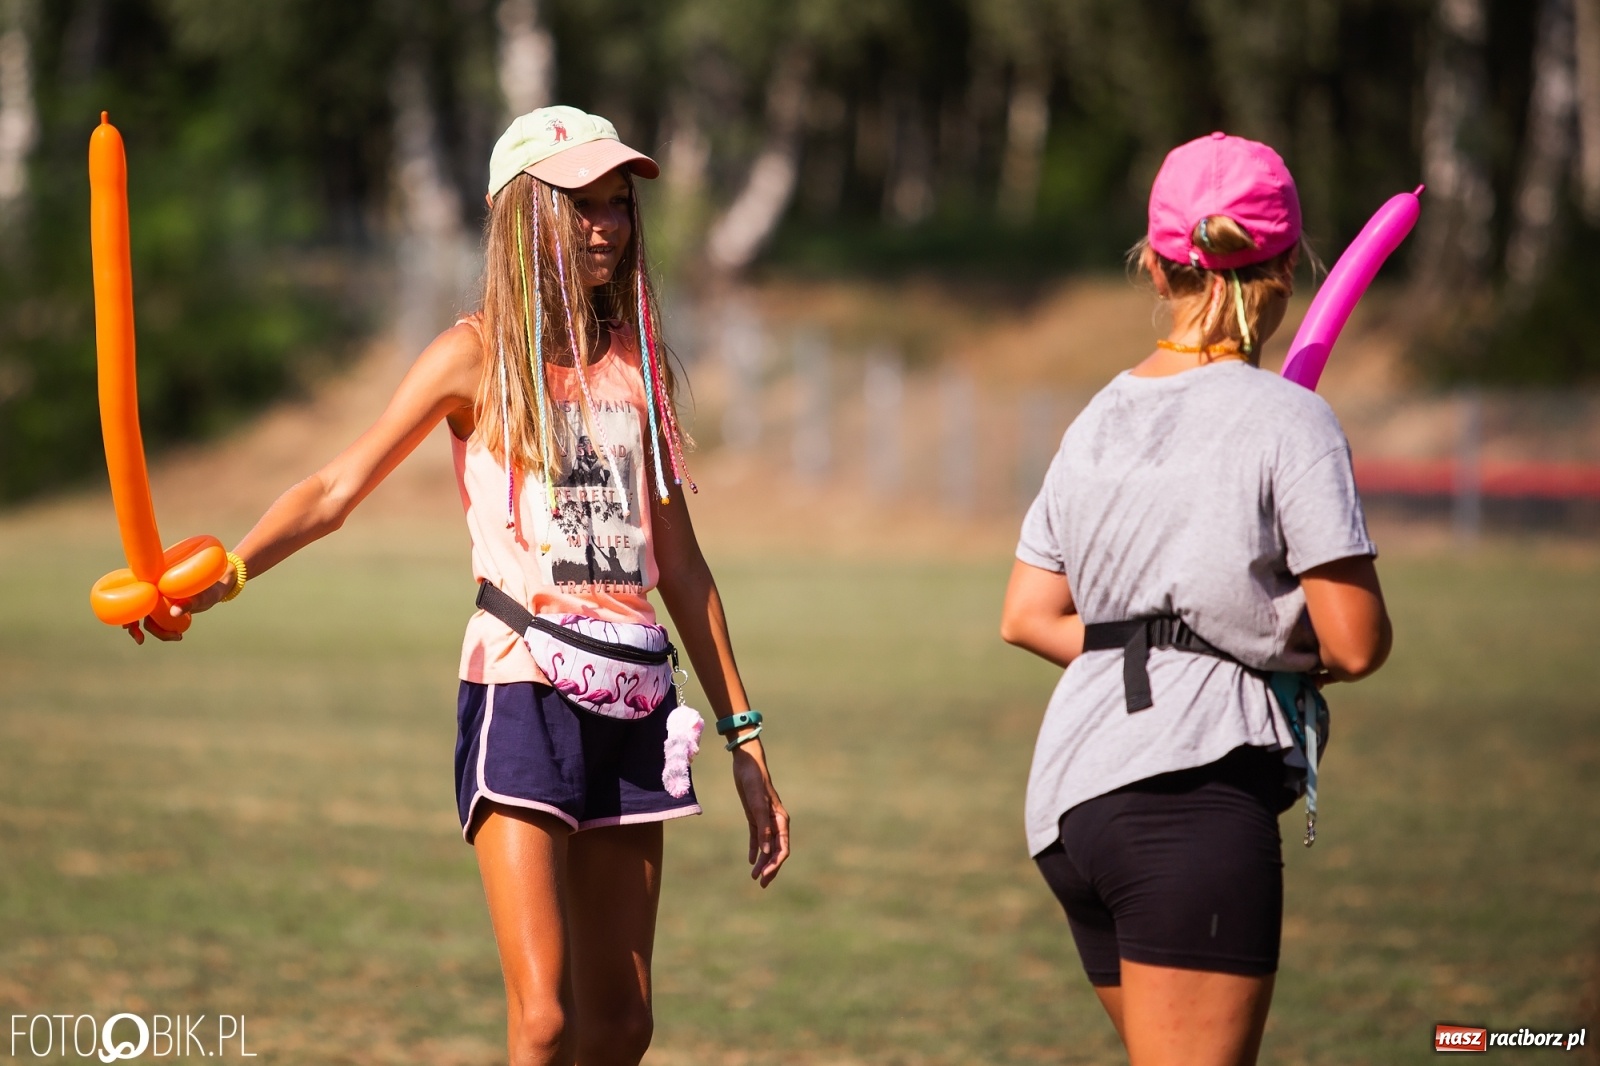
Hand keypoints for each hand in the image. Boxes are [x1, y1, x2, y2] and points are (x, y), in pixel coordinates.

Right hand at [121, 570, 236, 644]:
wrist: (219, 586)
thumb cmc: (210, 587)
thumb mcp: (202, 595)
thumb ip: (189, 603)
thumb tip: (174, 614)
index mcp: (157, 582)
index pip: (134, 596)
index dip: (127, 611)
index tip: (129, 626)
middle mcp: (156, 590)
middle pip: (137, 609)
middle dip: (134, 626)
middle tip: (140, 641)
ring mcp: (161, 599)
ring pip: (148, 618)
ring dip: (156, 631)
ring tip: (176, 637)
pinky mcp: (168, 607)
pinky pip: (159, 620)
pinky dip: (162, 630)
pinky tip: (176, 635)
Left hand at [729, 738, 789, 886]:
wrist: (747, 765)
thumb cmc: (754, 781)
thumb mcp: (756, 804)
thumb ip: (762, 827)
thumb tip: (766, 851)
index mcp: (781, 820)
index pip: (782, 848)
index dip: (775, 864)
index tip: (765, 876)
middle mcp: (776, 822)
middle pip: (776, 851)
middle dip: (771, 868)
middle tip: (761, 884)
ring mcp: (766, 820)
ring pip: (767, 847)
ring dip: (763, 862)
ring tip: (754, 877)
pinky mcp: (755, 817)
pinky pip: (757, 838)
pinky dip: (756, 850)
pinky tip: (752, 862)